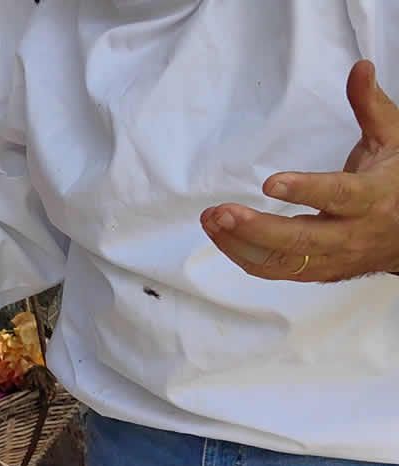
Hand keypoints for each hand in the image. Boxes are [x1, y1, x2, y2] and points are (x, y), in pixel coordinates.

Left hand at [202, 60, 398, 281]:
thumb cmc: (397, 181)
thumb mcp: (392, 140)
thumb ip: (370, 107)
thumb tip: (361, 68)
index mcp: (372, 198)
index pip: (338, 196)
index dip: (305, 191)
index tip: (270, 183)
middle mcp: (351, 234)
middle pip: (300, 239)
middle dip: (256, 229)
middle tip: (221, 212)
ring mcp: (333, 258)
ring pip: (282, 261)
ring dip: (239, 243)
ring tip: (211, 219)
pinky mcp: (317, 271)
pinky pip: (276, 270)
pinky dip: (244, 255)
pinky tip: (221, 235)